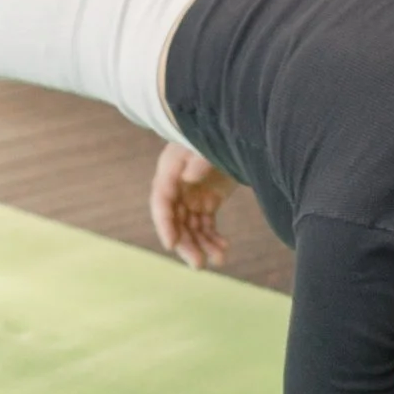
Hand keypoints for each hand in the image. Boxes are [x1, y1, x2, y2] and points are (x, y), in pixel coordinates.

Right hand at [150, 142, 234, 269]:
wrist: (232, 129)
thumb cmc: (214, 132)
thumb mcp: (204, 144)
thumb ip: (198, 159)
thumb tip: (189, 177)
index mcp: (170, 170)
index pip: (161, 202)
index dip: (164, 224)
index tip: (171, 245)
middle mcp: (177, 187)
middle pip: (175, 221)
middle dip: (186, 244)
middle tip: (198, 264)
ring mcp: (192, 195)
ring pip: (191, 227)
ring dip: (203, 246)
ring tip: (220, 260)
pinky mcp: (207, 200)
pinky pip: (206, 225)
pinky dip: (214, 239)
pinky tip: (224, 249)